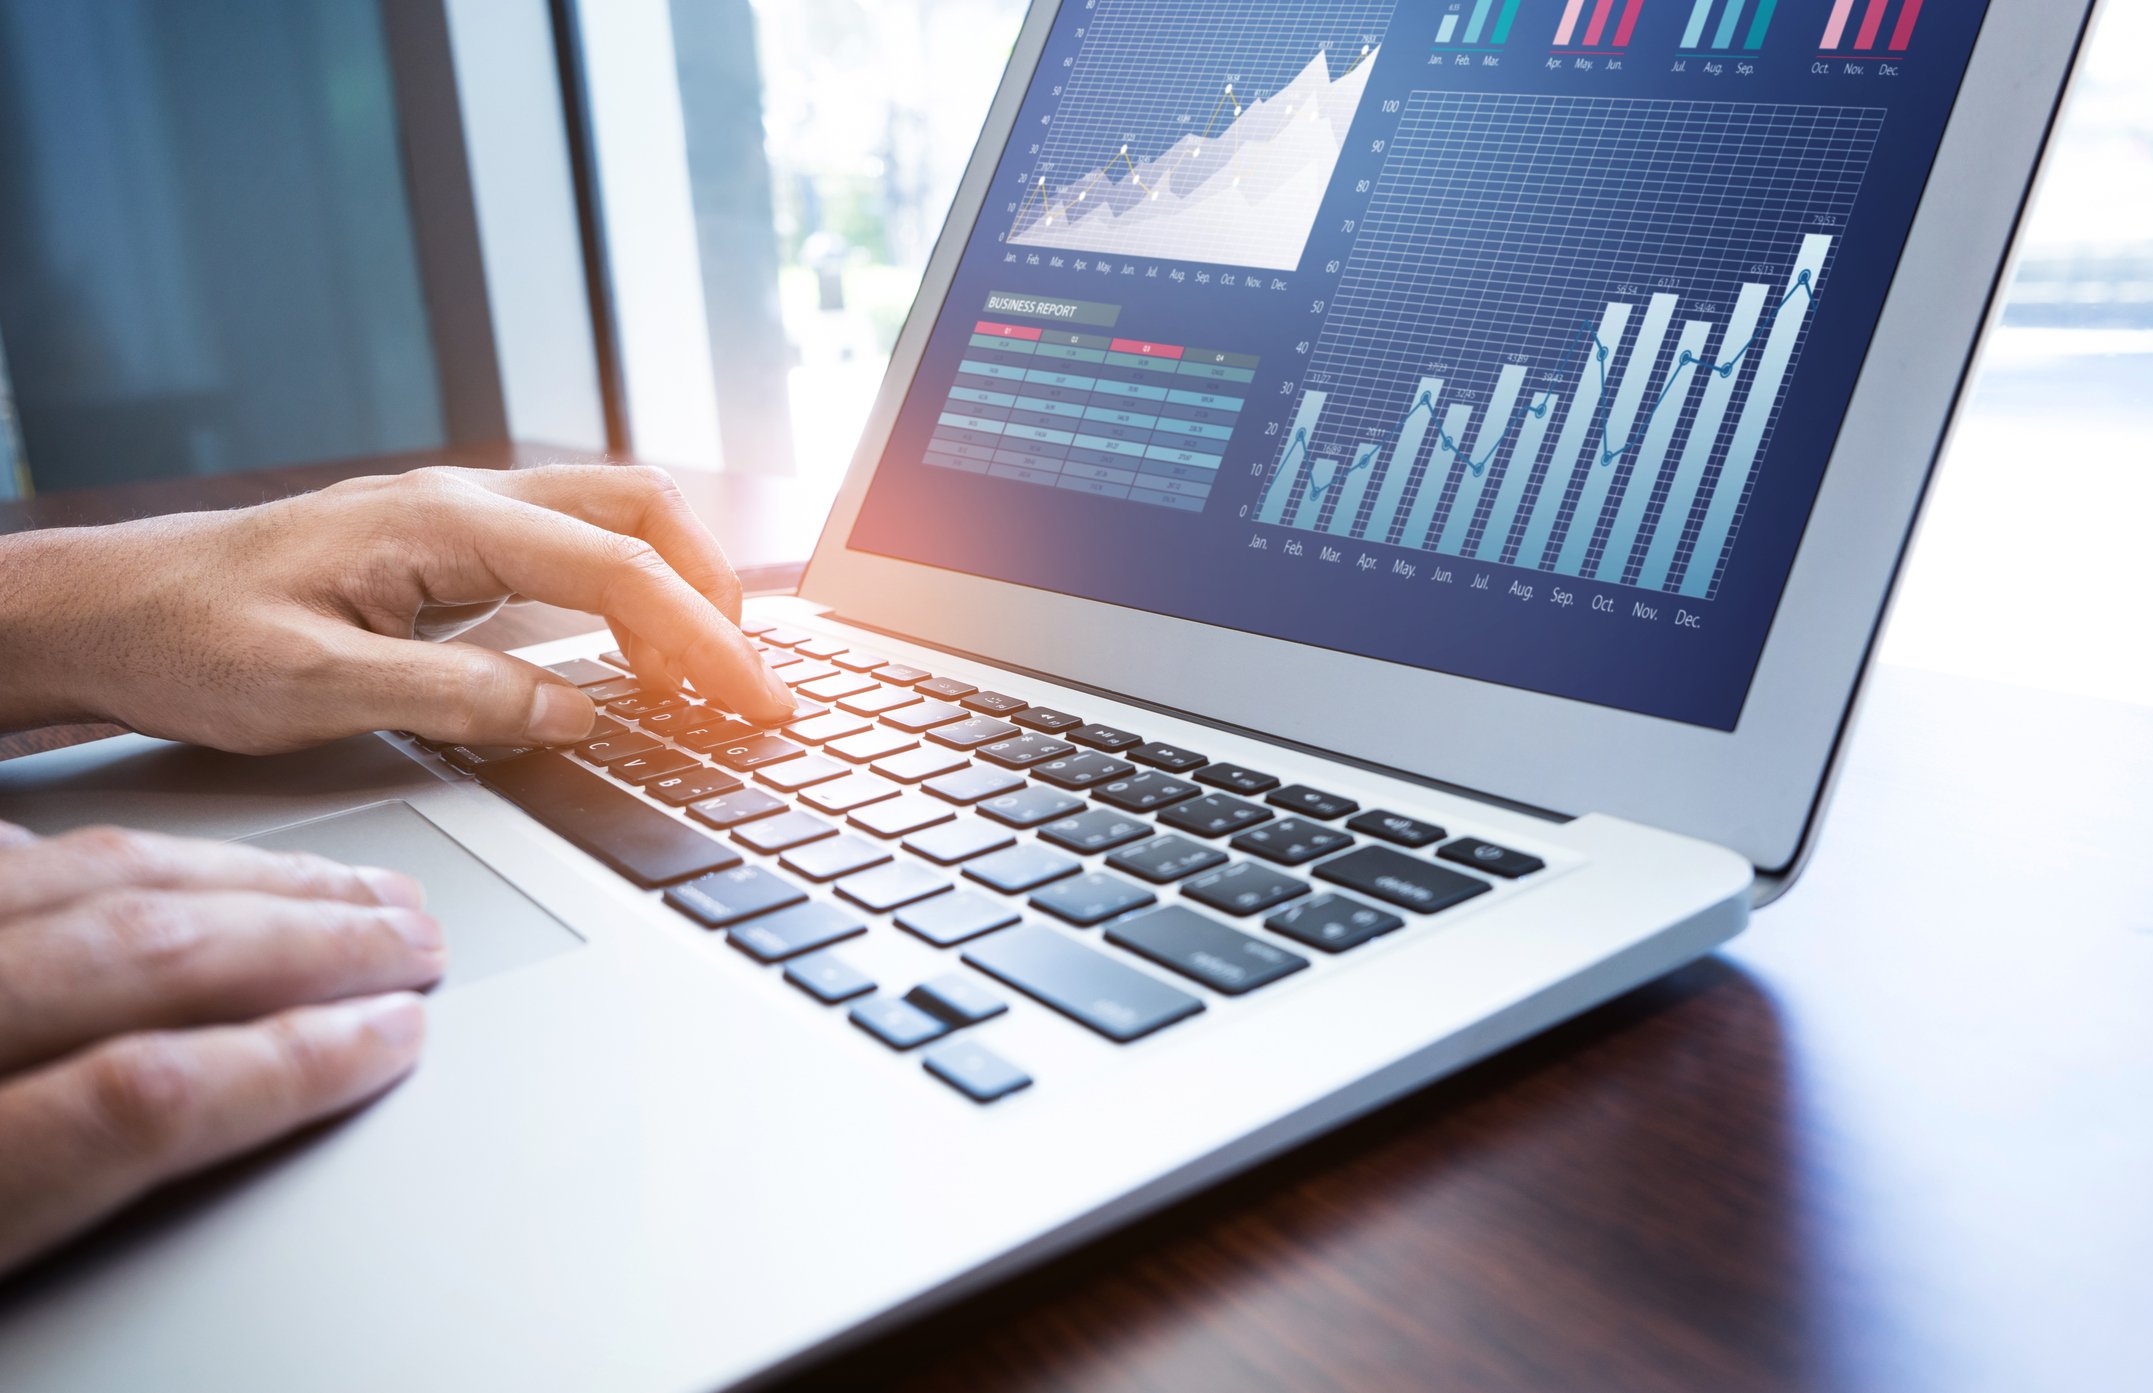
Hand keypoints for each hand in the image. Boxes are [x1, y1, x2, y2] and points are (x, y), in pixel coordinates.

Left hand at [0, 464, 794, 753]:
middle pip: (642, 512)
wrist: (109, 609)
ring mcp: (459, 518)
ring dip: (680, 586)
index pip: (617, 571)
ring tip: (711, 672)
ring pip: (616, 520)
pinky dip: (633, 594)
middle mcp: (463, 502)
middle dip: (717, 592)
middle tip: (753, 683)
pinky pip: (574, 550)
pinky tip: (635, 654)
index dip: (703, 641)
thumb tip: (577, 710)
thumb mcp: (314, 689)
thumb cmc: (189, 640)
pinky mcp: (450, 549)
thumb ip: (454, 698)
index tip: (756, 702)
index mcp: (441, 523)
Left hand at [0, 819, 444, 1277]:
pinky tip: (167, 863)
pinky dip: (110, 855)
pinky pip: (4, 856)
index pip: (144, 1099)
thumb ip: (73, 1202)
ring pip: (92, 876)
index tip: (394, 1037)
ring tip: (341, 886)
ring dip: (242, 878)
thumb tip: (226, 1134)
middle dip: (311, 942)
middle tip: (410, 943)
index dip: (293, 1061)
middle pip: (142, 956)